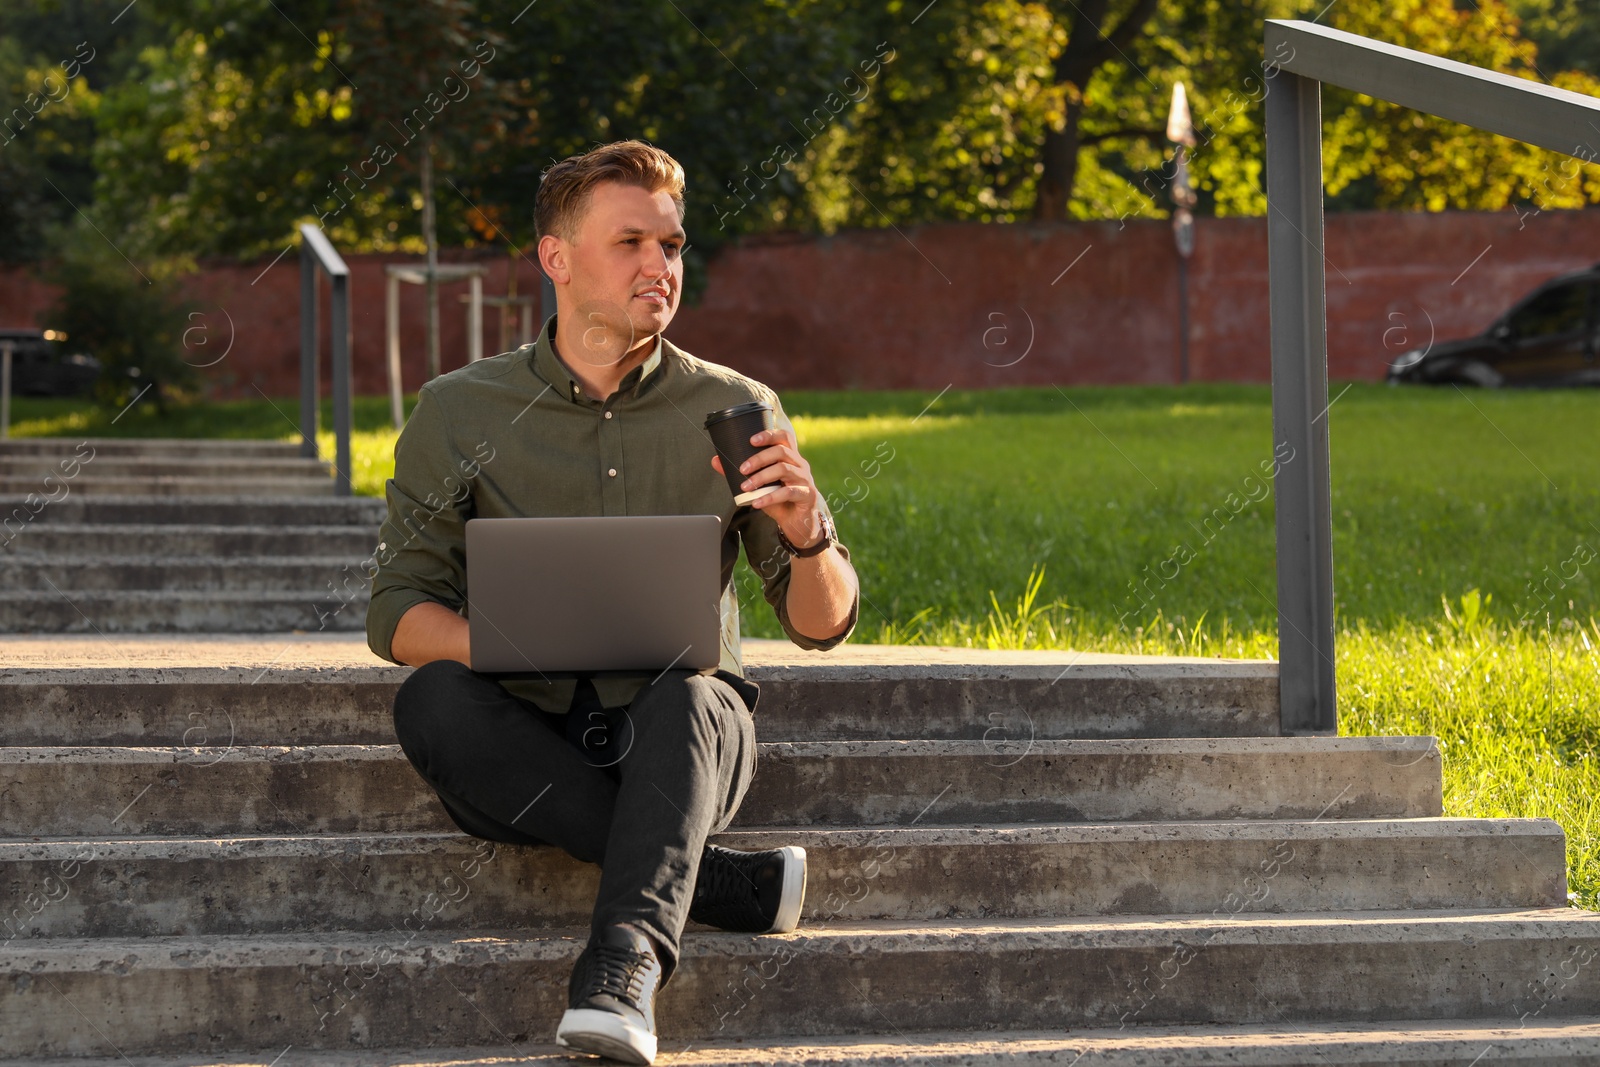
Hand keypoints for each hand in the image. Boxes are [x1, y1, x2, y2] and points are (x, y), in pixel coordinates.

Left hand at [710, 426, 822, 547]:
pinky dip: (770, 497)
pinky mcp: (807, 495)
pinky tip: (756, 502)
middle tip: (742, 468)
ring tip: (745, 487)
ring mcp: (805, 479)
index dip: (769, 435)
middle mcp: (800, 465)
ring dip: (761, 477)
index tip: (751, 439)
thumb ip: (741, 473)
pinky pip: (788, 492)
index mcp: (790, 458)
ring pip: (784, 469)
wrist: (798, 524)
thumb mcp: (760, 487)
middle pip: (781, 451)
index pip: (784, 437)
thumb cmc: (780, 502)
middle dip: (759, 458)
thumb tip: (716, 460)